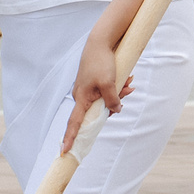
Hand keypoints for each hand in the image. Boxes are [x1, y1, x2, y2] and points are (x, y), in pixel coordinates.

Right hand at [61, 32, 129, 151]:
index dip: (70, 138)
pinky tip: (128, 79)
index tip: (64, 152)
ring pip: (106, 101)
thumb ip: (112, 100)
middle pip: (99, 111)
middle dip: (114, 104)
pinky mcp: (94, 84)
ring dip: (119, 93)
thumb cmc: (101, 62)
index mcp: (81, 98)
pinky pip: (107, 92)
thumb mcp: (109, 83)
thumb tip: (115, 111)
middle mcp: (82, 96)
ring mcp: (88, 90)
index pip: (74, 123)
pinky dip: (118, 88)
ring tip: (129, 81)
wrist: (100, 41)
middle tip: (128, 89)